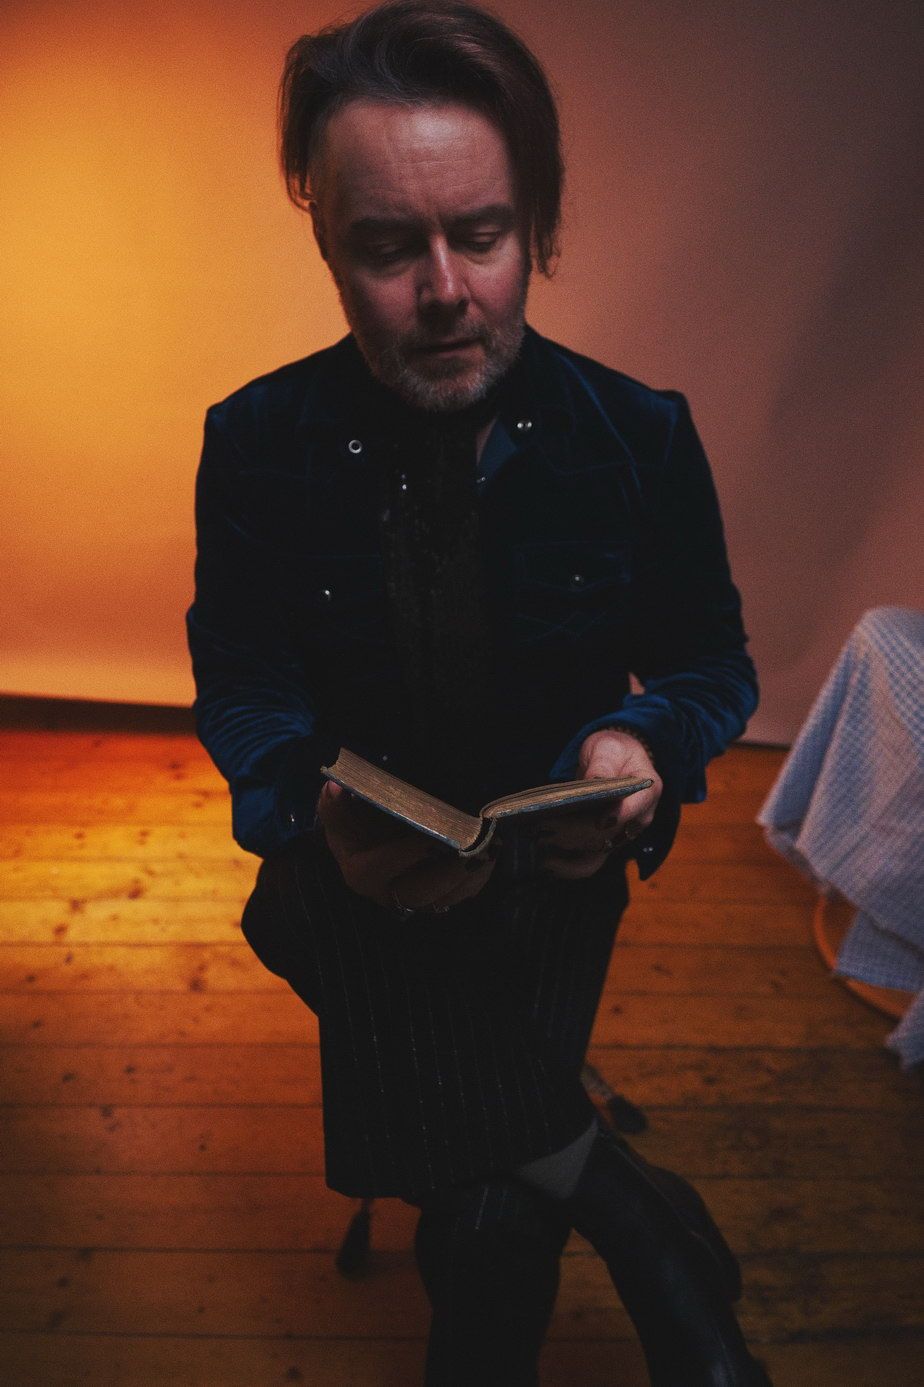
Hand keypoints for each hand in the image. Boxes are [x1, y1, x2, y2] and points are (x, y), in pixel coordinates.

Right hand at [317, 781, 496, 912]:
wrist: (363, 845)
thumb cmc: (353, 826)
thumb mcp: (340, 815)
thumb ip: (336, 805)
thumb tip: (334, 786)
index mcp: (361, 872)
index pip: (383, 866)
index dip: (408, 853)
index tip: (433, 836)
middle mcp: (386, 893)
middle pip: (420, 892)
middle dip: (450, 873)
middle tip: (474, 848)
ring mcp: (411, 899)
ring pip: (444, 899)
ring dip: (470, 877)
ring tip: (489, 850)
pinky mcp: (432, 900)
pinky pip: (458, 898)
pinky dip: (476, 880)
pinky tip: (489, 857)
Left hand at [535, 729, 661, 878]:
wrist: (615, 760)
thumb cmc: (613, 751)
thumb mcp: (608, 748)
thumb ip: (603, 764)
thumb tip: (595, 779)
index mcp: (647, 791)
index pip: (637, 807)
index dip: (620, 815)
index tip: (600, 821)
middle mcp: (638, 819)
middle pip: (611, 833)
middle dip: (578, 831)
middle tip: (547, 824)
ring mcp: (621, 835)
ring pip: (598, 852)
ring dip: (569, 849)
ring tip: (541, 842)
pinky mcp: (604, 844)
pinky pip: (589, 864)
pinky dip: (568, 866)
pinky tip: (546, 861)